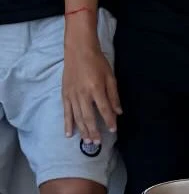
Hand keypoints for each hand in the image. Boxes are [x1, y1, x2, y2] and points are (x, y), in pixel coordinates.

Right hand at [62, 25, 120, 140]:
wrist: (78, 50)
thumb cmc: (97, 61)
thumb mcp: (110, 76)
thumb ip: (114, 95)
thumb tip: (118, 112)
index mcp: (96, 88)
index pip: (104, 109)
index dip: (109, 121)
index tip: (113, 130)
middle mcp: (83, 94)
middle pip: (89, 117)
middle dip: (94, 131)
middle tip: (97, 143)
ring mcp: (72, 95)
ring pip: (77, 117)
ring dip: (82, 130)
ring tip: (87, 142)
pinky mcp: (65, 94)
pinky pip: (66, 112)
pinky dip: (67, 124)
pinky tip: (69, 134)